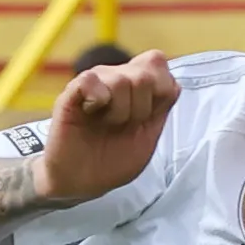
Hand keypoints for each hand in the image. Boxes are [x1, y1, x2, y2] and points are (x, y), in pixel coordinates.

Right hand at [32, 48, 177, 205]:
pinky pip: (91, 80)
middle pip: (145, 73)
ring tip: (106, 124)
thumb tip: (172, 82)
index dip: (161, 90)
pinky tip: (90, 113)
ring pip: (120, 79)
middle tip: (125, 125)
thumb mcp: (148, 137)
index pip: (158, 63)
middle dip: (142, 108)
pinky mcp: (72, 91)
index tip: (147, 117)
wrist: (80, 182)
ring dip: (119, 112)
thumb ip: (162, 108)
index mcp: (137, 88)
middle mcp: (116, 78)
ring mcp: (95, 83)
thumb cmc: (112, 161)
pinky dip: (97, 101)